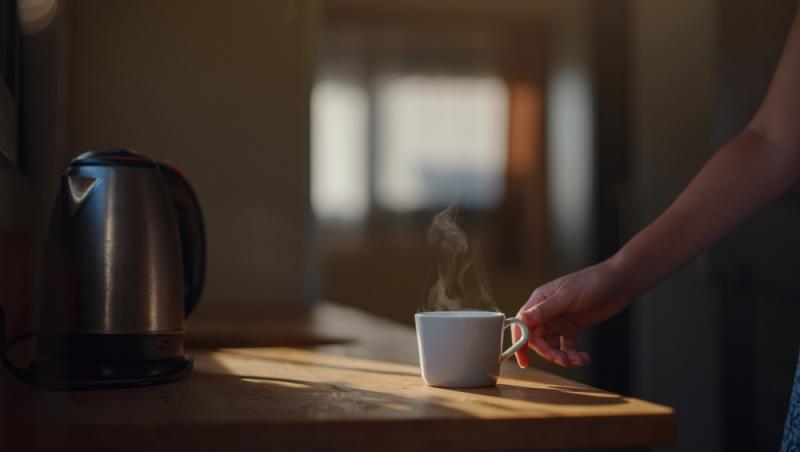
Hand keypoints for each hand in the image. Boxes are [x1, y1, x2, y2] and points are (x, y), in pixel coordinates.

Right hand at [511, 259, 634, 367]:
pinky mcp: (574, 328)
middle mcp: (547, 312)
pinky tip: (584, 358)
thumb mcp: (568, 296)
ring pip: (552, 345)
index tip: (523, 360)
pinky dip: (573, 355)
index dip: (520, 342)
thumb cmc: (593, 282)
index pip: (523, 324)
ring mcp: (560, 321)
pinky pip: (567, 346)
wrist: (620, 282)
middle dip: (548, 352)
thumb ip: (545, 309)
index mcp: (540, 300)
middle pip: (537, 339)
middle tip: (563, 360)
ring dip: (562, 356)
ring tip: (577, 360)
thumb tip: (522, 319)